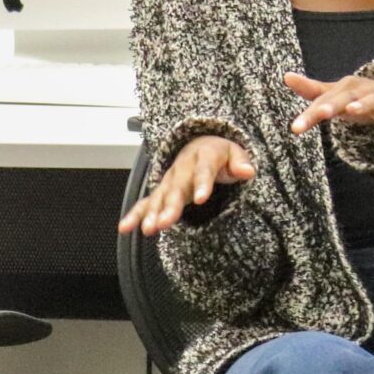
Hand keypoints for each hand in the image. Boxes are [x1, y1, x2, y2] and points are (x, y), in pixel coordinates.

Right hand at [119, 135, 255, 237]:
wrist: (200, 144)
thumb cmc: (219, 154)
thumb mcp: (234, 153)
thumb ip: (240, 163)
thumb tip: (247, 171)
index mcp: (202, 156)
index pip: (203, 170)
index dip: (201, 184)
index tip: (201, 199)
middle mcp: (182, 168)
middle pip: (176, 187)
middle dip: (169, 205)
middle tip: (165, 222)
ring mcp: (170, 180)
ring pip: (159, 197)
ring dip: (152, 213)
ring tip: (149, 229)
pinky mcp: (161, 191)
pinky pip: (146, 202)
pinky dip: (135, 215)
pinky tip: (125, 228)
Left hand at [287, 72, 373, 140]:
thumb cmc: (361, 98)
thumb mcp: (336, 96)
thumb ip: (312, 89)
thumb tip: (286, 76)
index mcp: (344, 90)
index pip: (323, 102)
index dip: (309, 114)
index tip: (295, 128)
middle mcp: (362, 91)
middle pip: (344, 99)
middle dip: (332, 106)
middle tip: (320, 115)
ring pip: (373, 101)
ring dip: (364, 104)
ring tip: (353, 110)